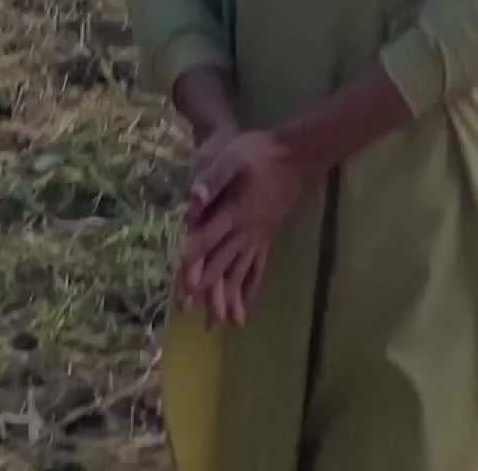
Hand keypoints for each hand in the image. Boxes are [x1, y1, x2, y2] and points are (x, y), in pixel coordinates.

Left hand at [177, 130, 304, 323]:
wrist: (295, 156)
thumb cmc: (260, 152)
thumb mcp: (233, 156)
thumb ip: (213, 178)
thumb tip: (193, 197)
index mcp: (234, 212)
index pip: (208, 240)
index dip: (194, 260)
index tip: (181, 283)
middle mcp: (245, 232)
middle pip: (220, 264)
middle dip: (203, 288)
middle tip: (186, 311)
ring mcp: (257, 238)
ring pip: (238, 274)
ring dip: (225, 299)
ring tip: (216, 325)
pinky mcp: (266, 239)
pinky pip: (257, 270)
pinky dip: (250, 290)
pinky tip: (246, 309)